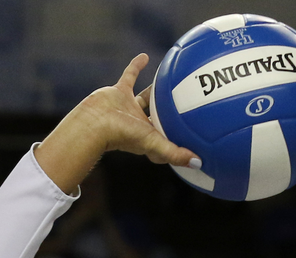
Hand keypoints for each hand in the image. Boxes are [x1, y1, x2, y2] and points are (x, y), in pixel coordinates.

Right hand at [82, 54, 198, 167]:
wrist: (96, 122)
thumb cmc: (123, 136)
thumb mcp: (154, 144)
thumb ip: (175, 153)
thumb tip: (199, 163)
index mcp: (149, 137)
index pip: (169, 139)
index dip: (180, 139)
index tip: (196, 136)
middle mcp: (140, 123)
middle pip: (160, 117)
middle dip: (171, 114)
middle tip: (187, 104)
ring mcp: (129, 107)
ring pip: (147, 96)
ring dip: (157, 89)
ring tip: (170, 78)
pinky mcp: (119, 92)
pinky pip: (130, 75)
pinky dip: (137, 66)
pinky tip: (146, 56)